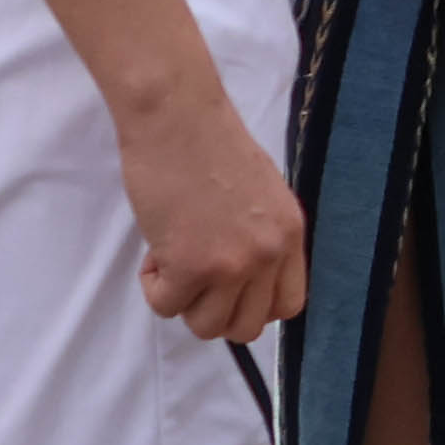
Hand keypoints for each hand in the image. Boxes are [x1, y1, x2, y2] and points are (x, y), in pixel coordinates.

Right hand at [123, 93, 304, 342]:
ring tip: (173, 259)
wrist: (178, 118)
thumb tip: (244, 273)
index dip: (254, 305)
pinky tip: (155, 250)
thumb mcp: (261, 194)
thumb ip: (261, 236)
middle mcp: (269, 255)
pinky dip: (154, 287)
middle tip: (195, 278)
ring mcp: (232, 264)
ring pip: (207, 325)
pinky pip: (167, 306)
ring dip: (183, 301)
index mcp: (290, 234)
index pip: (289, 305)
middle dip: (215, 311)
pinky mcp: (190, 266)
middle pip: (248, 326)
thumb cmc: (210, 144)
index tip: (229, 289)